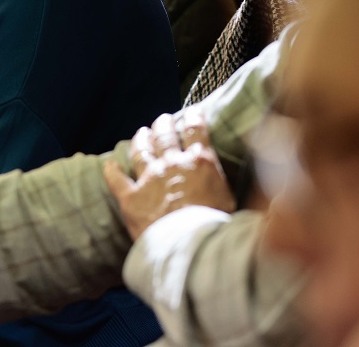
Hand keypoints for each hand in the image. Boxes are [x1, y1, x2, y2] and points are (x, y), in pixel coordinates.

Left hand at [103, 109, 235, 241]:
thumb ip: (229, 185)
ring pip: (140, 151)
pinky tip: (109, 165)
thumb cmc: (218, 228)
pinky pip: (116, 180)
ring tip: (141, 132)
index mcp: (200, 162)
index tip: (192, 111)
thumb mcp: (234, 201)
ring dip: (140, 139)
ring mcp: (148, 179)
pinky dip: (111, 171)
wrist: (191, 248)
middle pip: (164, 136)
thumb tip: (249, 186)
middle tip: (163, 120)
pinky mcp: (130, 198)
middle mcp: (172, 164)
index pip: (195, 130)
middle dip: (163, 125)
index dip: (192, 117)